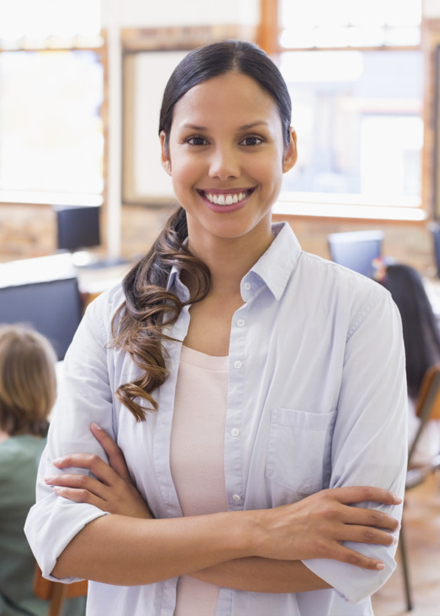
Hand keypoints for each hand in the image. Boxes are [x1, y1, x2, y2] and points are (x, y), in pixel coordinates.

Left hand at [44, 423, 152, 518]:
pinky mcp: (104, 510)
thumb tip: (99, 479)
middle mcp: (119, 484)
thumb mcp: (132, 496)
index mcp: (126, 478)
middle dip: (73, 458)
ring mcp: (111, 497)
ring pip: (84, 480)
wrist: (147, 536)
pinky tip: (58, 492)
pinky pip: (83, 497)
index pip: (115, 452)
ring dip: (64, 478)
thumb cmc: (136, 517)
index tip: (93, 425)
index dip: (104, 437)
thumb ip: (118, 486)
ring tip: (50, 479)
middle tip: (57, 460)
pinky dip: (68, 492)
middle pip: (94, 462)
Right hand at [253, 486, 400, 569]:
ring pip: (365, 535)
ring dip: (382, 539)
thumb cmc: (288, 516)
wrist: (266, 530)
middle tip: (395, 526)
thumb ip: (331, 503)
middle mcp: (331, 510)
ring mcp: (328, 530)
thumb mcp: (312, 501)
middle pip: (369, 515)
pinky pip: (352, 557)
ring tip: (390, 542)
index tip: (396, 499)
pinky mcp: (323, 548)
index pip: (363, 492)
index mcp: (328, 495)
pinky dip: (368, 562)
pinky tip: (377, 565)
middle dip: (386, 521)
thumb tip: (350, 508)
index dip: (383, 495)